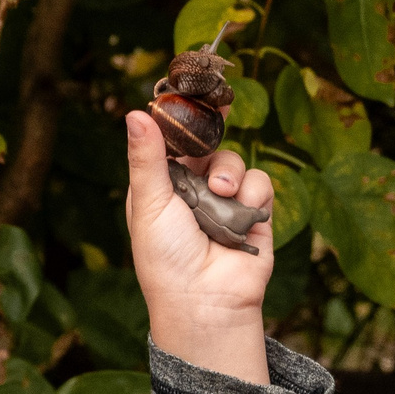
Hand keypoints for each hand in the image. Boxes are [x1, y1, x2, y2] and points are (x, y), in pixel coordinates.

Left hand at [123, 109, 274, 384]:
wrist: (205, 302)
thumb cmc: (165, 257)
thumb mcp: (149, 202)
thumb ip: (147, 157)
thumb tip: (134, 111)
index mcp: (161, 184)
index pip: (171, 140)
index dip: (182, 116)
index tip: (192, 90)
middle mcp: (194, 189)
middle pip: (208, 143)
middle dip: (213, 130)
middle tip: (220, 105)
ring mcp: (226, 200)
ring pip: (234, 160)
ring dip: (230, 172)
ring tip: (222, 194)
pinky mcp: (254, 213)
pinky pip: (260, 182)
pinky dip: (252, 193)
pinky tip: (242, 211)